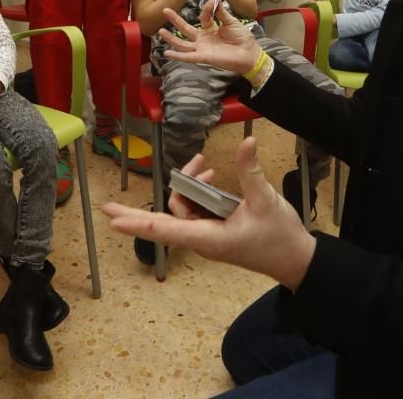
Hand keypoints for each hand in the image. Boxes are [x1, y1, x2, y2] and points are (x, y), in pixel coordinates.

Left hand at [102, 137, 315, 289]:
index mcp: (208, 237)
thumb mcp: (265, 201)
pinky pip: (196, 211)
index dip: (138, 223)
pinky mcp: (214, 231)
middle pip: (162, 223)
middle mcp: (201, 238)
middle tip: (107, 208)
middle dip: (136, 214)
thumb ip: (251, 172)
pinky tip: (211, 177)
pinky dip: (198, 193)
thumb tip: (248, 142)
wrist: (295, 259)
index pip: (165, 229)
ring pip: (182, 210)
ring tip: (203, 165)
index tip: (113, 220)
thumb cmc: (279, 237)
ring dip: (186, 187)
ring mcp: (207, 235)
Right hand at [159, 0, 259, 74]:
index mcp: (211, 29)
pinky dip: (178, 55)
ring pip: (183, 43)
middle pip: (186, 29)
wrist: (250, 53)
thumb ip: (221, 13)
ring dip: (171, 38)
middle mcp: (204, 39)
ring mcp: (202, 48)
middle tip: (165, 10)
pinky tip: (167, 52)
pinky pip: (188, 56)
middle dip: (175, 20)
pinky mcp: (204, 57)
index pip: (203, 16)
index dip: (207, 8)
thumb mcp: (231, 22)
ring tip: (160, 31)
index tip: (212, 1)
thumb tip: (213, 0)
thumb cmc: (242, 39)